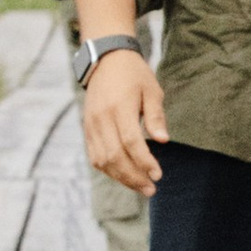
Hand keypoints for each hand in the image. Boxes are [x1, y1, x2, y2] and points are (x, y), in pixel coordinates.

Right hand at [82, 47, 168, 196]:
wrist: (106, 60)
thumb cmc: (134, 75)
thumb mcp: (152, 90)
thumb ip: (156, 116)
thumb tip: (163, 141)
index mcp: (120, 107)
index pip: (131, 142)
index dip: (144, 161)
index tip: (158, 175)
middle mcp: (102, 118)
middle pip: (115, 156)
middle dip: (133, 177)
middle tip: (151, 189)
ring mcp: (91, 125)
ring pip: (102, 160)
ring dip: (121, 177)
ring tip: (140, 187)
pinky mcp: (87, 129)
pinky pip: (94, 156)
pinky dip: (108, 170)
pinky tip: (123, 176)